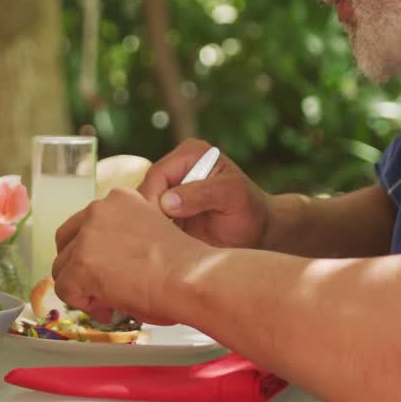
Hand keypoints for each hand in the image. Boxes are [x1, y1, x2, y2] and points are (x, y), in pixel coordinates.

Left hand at [52, 188, 208, 325]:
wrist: (192, 277)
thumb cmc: (184, 265)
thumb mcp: (149, 235)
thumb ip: (121, 241)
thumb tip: (105, 270)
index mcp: (119, 199)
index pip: (87, 224)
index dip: (93, 252)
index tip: (110, 271)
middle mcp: (99, 210)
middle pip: (66, 241)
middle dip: (77, 267)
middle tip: (98, 289)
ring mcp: (88, 236)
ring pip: (63, 267)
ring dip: (80, 287)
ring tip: (107, 303)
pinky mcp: (82, 263)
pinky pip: (65, 288)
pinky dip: (81, 303)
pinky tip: (106, 308)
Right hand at [138, 139, 272, 249]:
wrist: (258, 232)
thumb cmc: (250, 210)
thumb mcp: (233, 196)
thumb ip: (202, 194)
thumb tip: (166, 202)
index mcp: (191, 153)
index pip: (158, 174)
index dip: (153, 200)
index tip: (158, 227)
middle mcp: (176, 167)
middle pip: (145, 190)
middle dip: (148, 214)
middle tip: (156, 241)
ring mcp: (169, 188)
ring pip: (142, 207)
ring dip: (149, 226)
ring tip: (160, 246)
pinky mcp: (166, 209)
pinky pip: (149, 220)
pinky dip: (152, 233)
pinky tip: (161, 248)